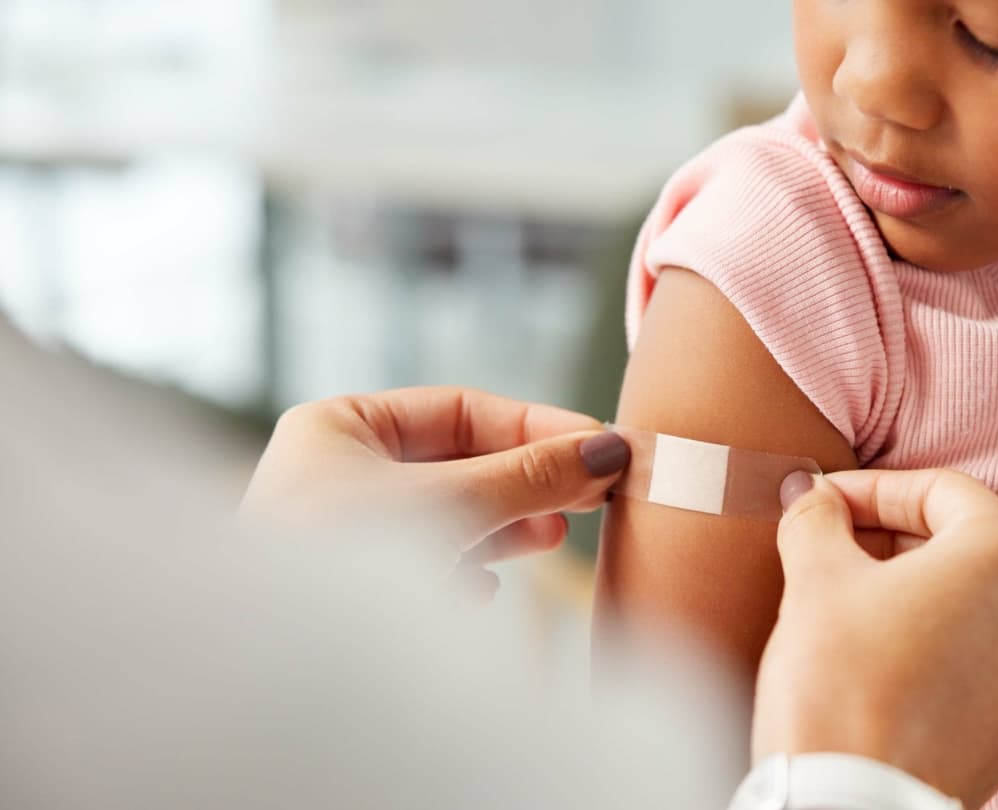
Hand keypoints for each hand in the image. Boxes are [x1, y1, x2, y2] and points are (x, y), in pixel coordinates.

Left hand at [241, 387, 629, 597]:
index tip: (598, 447)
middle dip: (525, 482)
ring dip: (502, 528)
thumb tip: (605, 451)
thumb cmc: (340, 564)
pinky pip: (421, 566)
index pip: (459, 409)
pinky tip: (483, 591)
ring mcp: (339, 534)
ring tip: (552, 538)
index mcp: (338, 428)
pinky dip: (461, 571)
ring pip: (444, 516)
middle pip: (457, 462)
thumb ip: (531, 476)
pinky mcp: (346, 593)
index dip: (535, 426)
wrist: (269, 669)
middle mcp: (335, 473)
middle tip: (590, 495)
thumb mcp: (452, 504)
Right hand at [753, 468, 997, 809]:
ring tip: (858, 608)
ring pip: (982, 607)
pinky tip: (889, 664)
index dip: (876, 489)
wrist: (851, 805)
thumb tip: (813, 496)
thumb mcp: (813, 579)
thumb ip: (817, 518)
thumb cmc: (838, 687)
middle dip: (897, 541)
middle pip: (969, 546)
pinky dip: (944, 650)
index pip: (944, 491)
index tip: (828, 504)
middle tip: (834, 549)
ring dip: (922, 595)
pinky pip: (989, 664)